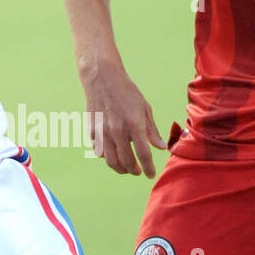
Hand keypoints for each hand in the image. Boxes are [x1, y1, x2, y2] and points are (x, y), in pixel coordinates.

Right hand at [83, 59, 166, 175]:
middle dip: (135, 170)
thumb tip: (161, 147)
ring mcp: (103, 132)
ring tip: (127, 169)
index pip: (143, 154)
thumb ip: (152, 130)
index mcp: (134, 124)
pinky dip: (108, 158)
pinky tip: (114, 156)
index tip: (151, 174)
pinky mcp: (93, 131)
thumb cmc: (127, 92)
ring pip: (111, 161)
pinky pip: (100, 152)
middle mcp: (117, 130)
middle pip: (127, 161)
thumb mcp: (144, 108)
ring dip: (121, 169)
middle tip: (139, 172)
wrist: (103, 79)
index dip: (148, 167)